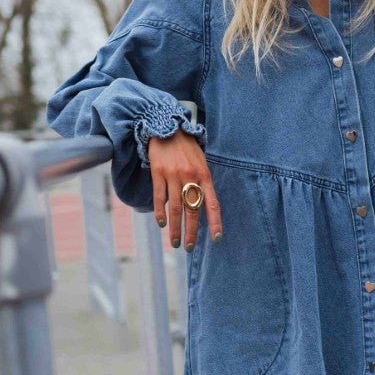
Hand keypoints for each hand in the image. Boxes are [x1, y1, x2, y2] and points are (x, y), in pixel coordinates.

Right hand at [147, 131, 221, 249]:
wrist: (166, 127)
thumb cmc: (187, 148)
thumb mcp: (201, 162)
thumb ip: (202, 183)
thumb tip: (203, 207)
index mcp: (204, 175)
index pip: (212, 203)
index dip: (215, 222)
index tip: (216, 238)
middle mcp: (190, 176)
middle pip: (192, 210)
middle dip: (191, 231)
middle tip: (189, 247)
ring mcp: (173, 175)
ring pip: (175, 208)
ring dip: (175, 228)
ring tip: (175, 242)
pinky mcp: (158, 173)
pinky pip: (159, 197)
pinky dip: (160, 213)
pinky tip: (162, 223)